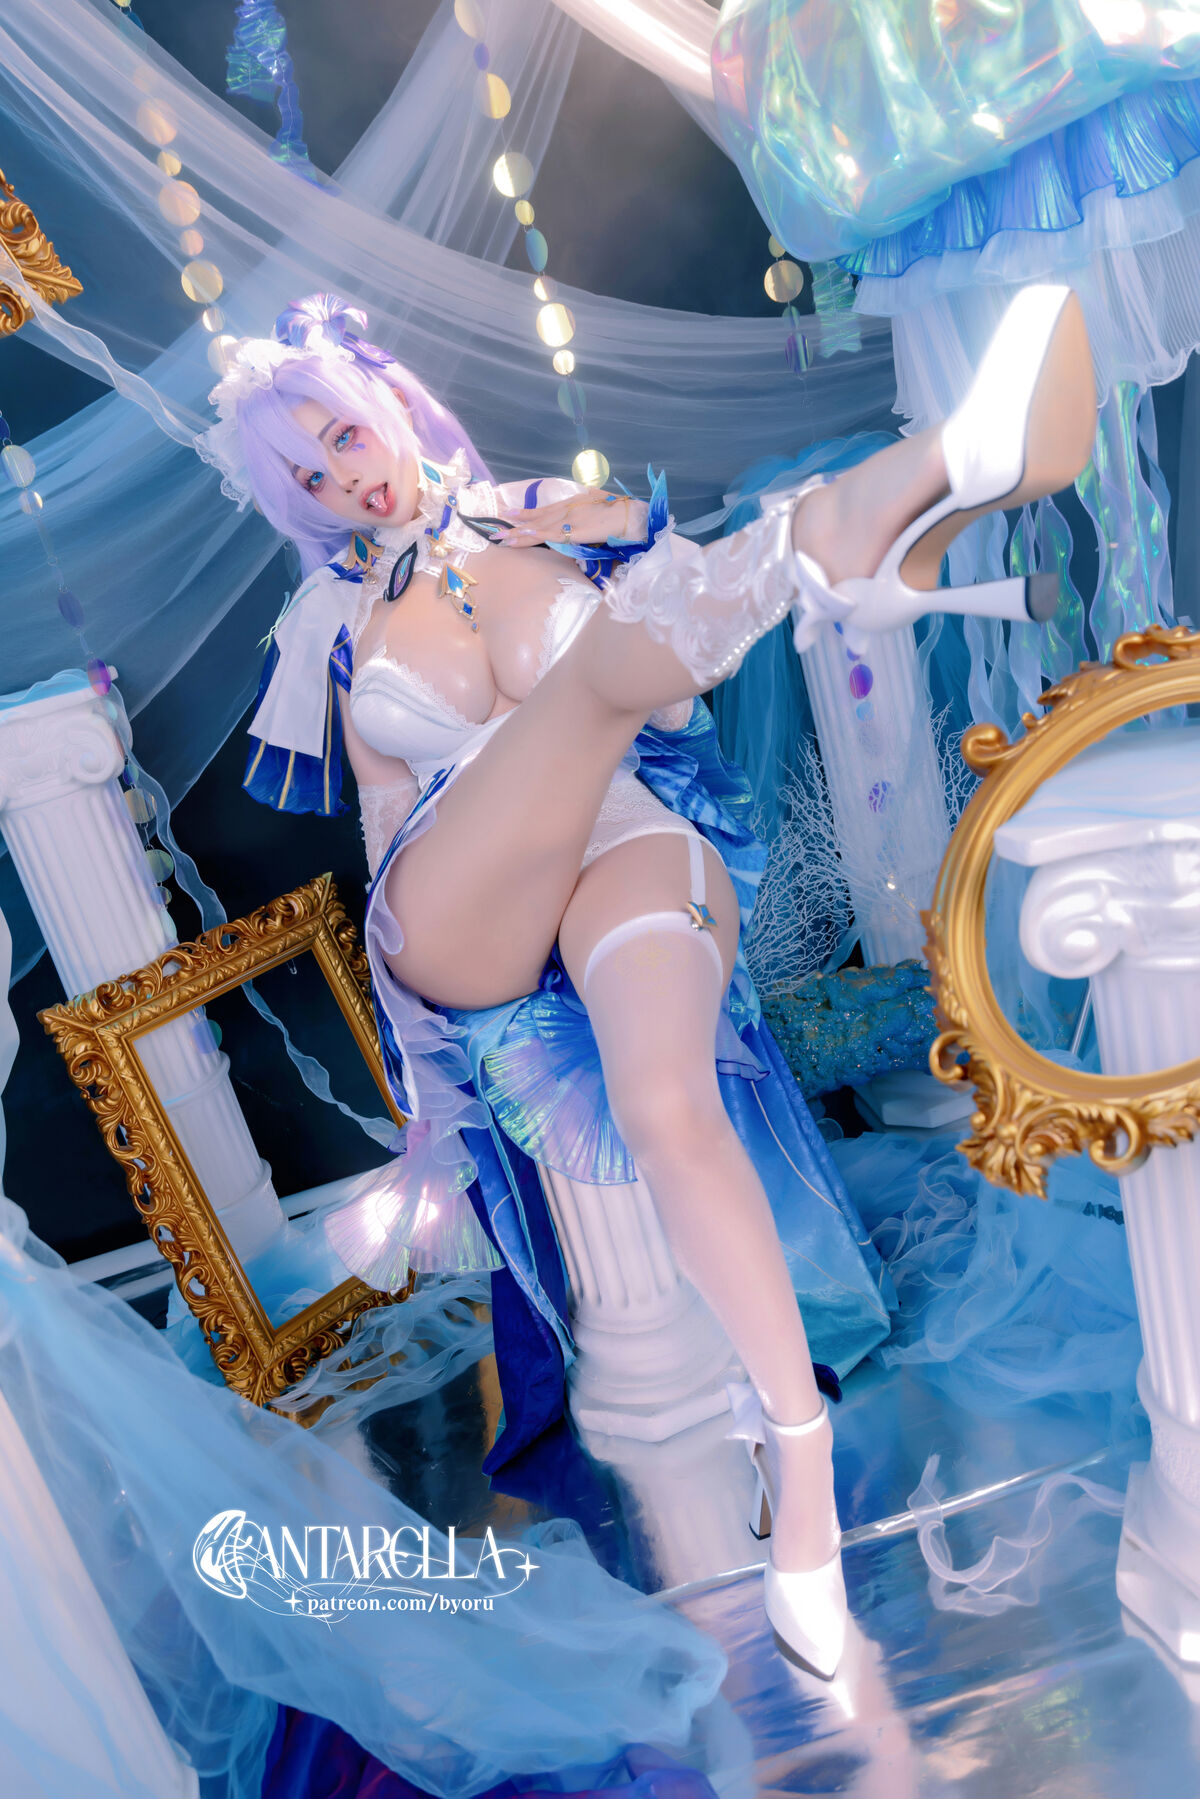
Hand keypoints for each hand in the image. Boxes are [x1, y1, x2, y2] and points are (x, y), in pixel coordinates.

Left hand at [499, 492, 637, 546]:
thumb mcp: (599, 504)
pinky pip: (554, 533)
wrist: (632, 514)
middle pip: (536, 520)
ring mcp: (570, 519)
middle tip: (495, 534)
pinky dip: (539, 533)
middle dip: (515, 528)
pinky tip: (525, 534)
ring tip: (501, 540)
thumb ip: (587, 509)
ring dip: (520, 535)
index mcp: (571, 503)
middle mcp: (566, 509)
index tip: (507, 515)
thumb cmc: (619, 510)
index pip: (542, 511)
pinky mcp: (577, 531)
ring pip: (540, 528)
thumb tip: (582, 514)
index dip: (524, 514)